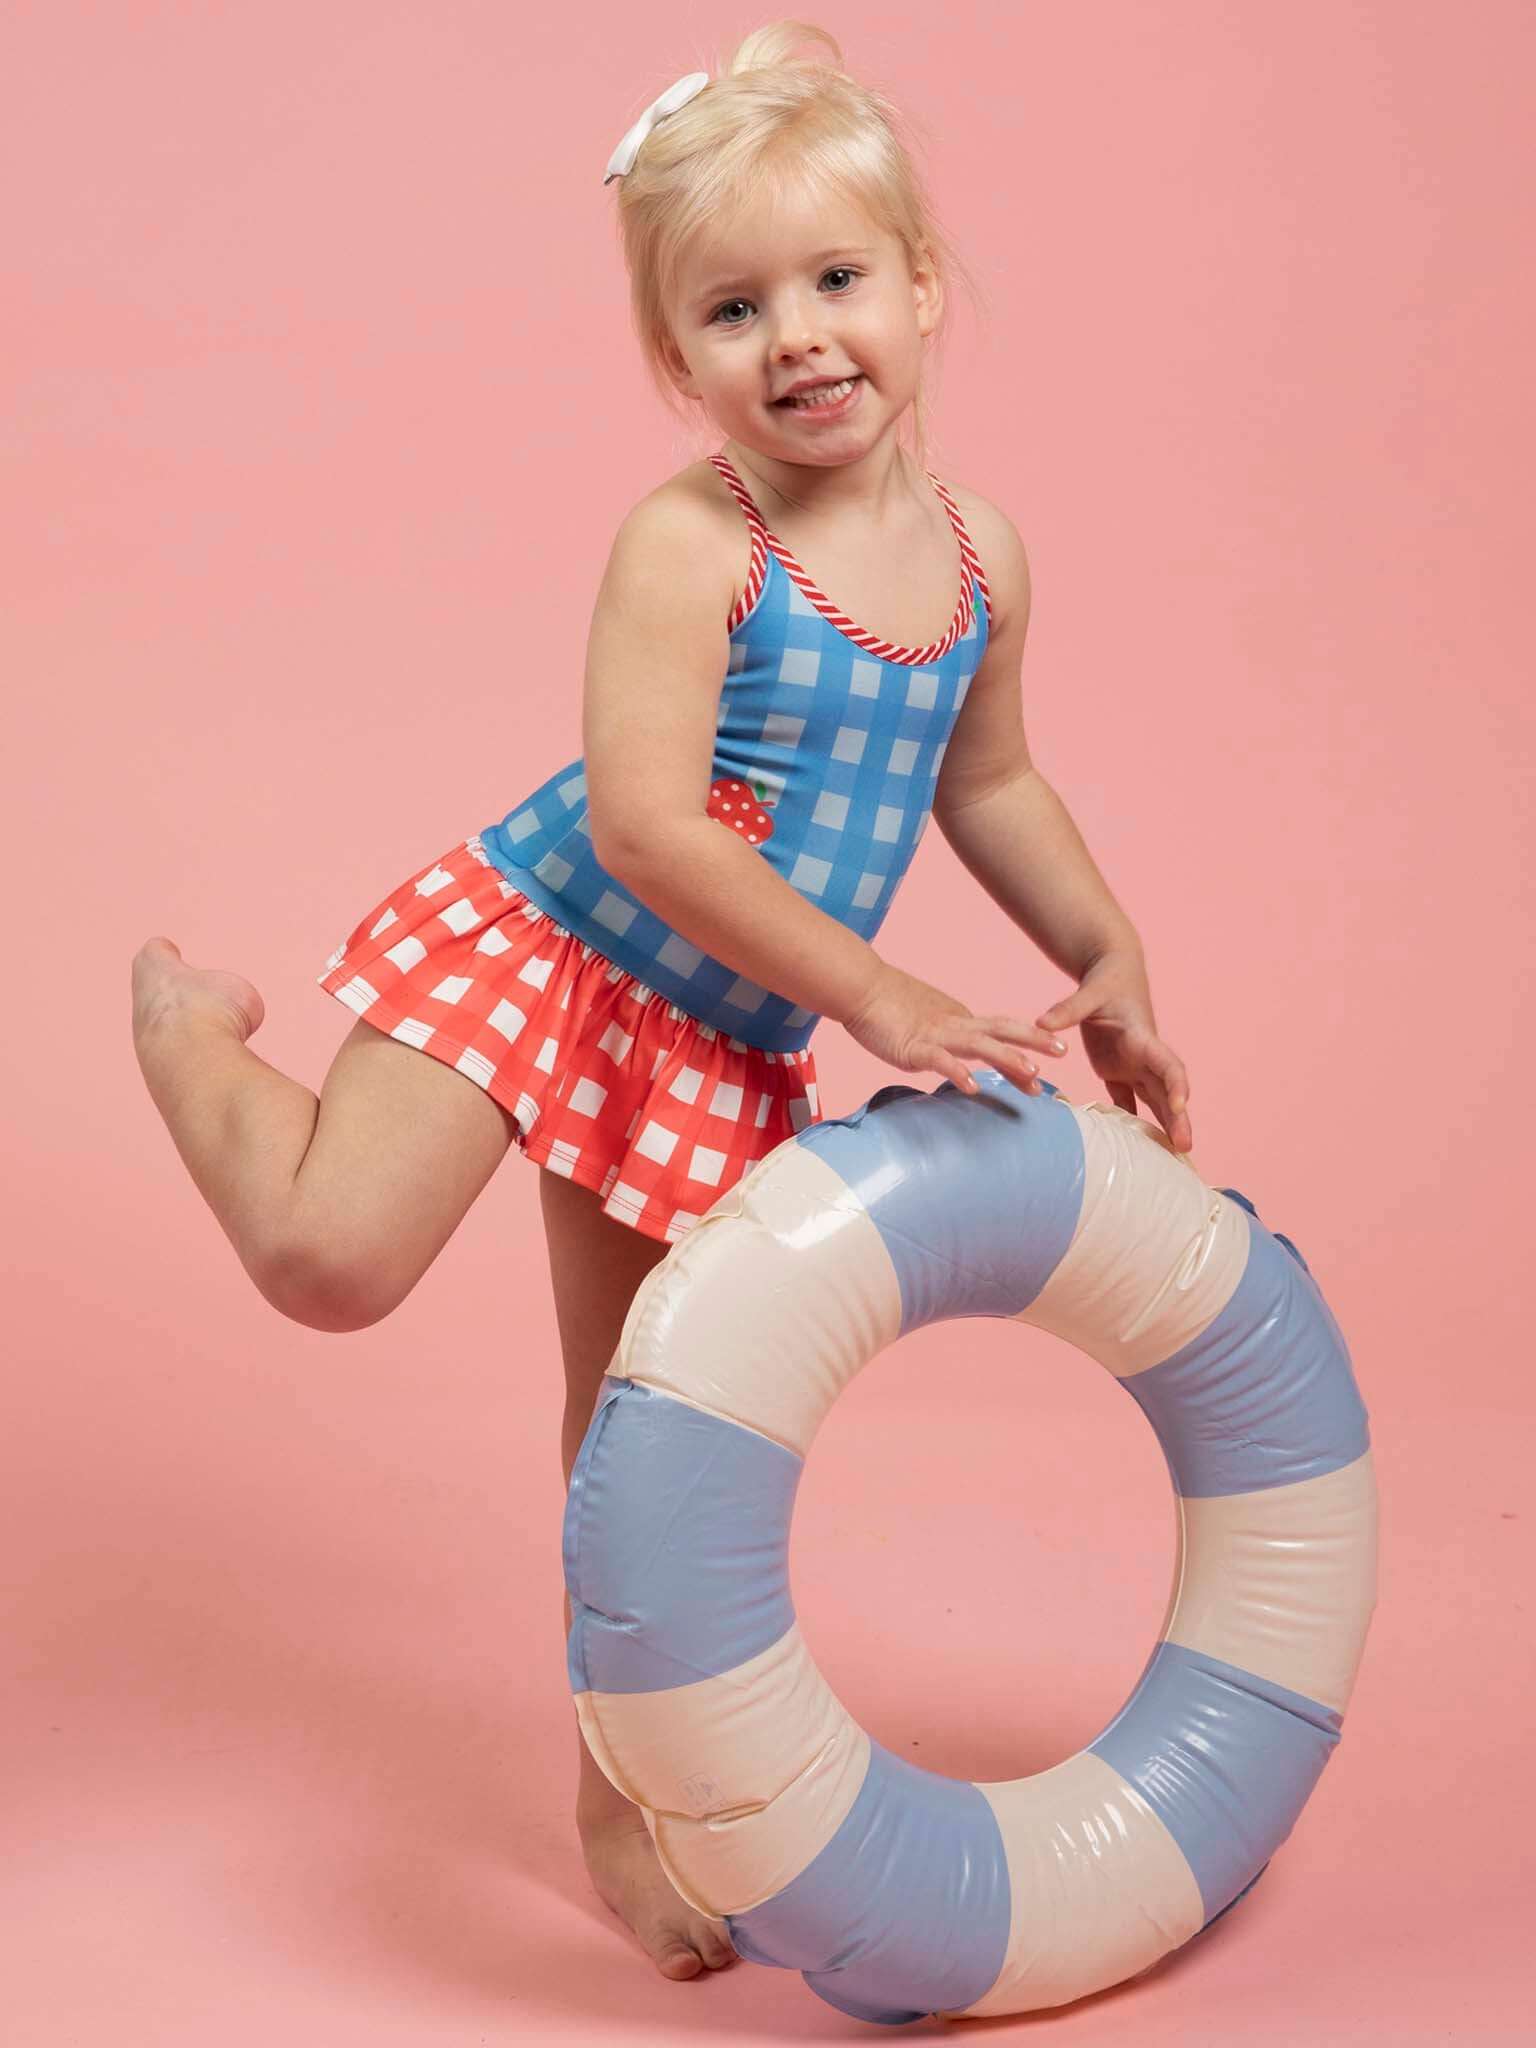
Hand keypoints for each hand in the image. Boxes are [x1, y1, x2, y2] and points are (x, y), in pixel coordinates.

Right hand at [843, 965, 1070, 1097]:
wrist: (859, 988)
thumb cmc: (886, 1006)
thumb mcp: (925, 1023)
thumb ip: (944, 1040)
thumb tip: (957, 1058)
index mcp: (959, 1019)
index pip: (1001, 1032)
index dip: (1028, 1042)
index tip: (1052, 1056)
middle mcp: (955, 1025)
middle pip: (1003, 1030)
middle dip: (1034, 1041)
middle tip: (1063, 1052)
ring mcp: (936, 1035)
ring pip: (980, 1046)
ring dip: (1007, 1060)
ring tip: (1031, 1075)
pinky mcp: (914, 1047)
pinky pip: (940, 1061)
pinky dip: (958, 1073)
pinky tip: (973, 1088)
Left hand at [1036, 948, 1192, 1153]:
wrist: (1112, 973)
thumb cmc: (1105, 981)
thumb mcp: (1089, 991)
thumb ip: (1068, 1009)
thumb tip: (1042, 1023)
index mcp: (1143, 1036)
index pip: (1167, 1063)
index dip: (1176, 1084)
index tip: (1179, 1106)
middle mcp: (1145, 1055)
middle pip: (1167, 1090)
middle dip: (1178, 1118)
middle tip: (1185, 1147)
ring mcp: (1135, 1065)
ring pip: (1154, 1100)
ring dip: (1163, 1126)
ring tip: (1172, 1156)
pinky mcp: (1120, 1071)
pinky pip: (1130, 1101)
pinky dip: (1133, 1123)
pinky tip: (1135, 1150)